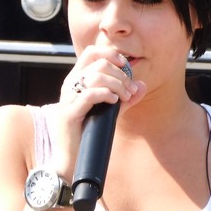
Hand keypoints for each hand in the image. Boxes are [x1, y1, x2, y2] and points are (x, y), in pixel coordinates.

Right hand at [48, 46, 145, 176]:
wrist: (73, 158)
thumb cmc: (90, 132)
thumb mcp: (111, 111)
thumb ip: (126, 98)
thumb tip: (142, 85)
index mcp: (76, 80)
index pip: (91, 52)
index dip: (111, 54)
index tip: (126, 66)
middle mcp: (70, 85)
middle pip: (99, 64)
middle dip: (121, 76)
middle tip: (131, 91)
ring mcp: (67, 98)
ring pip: (95, 77)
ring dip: (117, 85)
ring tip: (125, 98)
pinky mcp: (69, 113)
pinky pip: (89, 95)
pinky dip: (106, 94)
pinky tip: (115, 102)